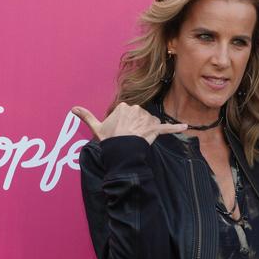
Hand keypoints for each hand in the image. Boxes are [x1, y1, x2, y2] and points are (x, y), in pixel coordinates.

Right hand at [72, 102, 186, 143]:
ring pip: (151, 122)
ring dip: (148, 131)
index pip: (130, 112)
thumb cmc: (109, 139)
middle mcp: (137, 109)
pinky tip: (185, 127)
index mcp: (124, 107)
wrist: (120, 151)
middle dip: (138, 127)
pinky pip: (167, 127)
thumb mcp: (97, 127)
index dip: (127, 123)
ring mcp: (146, 119)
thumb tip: (73, 108)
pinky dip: (176, 128)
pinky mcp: (155, 129)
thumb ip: (86, 116)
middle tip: (130, 137)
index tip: (122, 131)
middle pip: (141, 116)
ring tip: (139, 140)